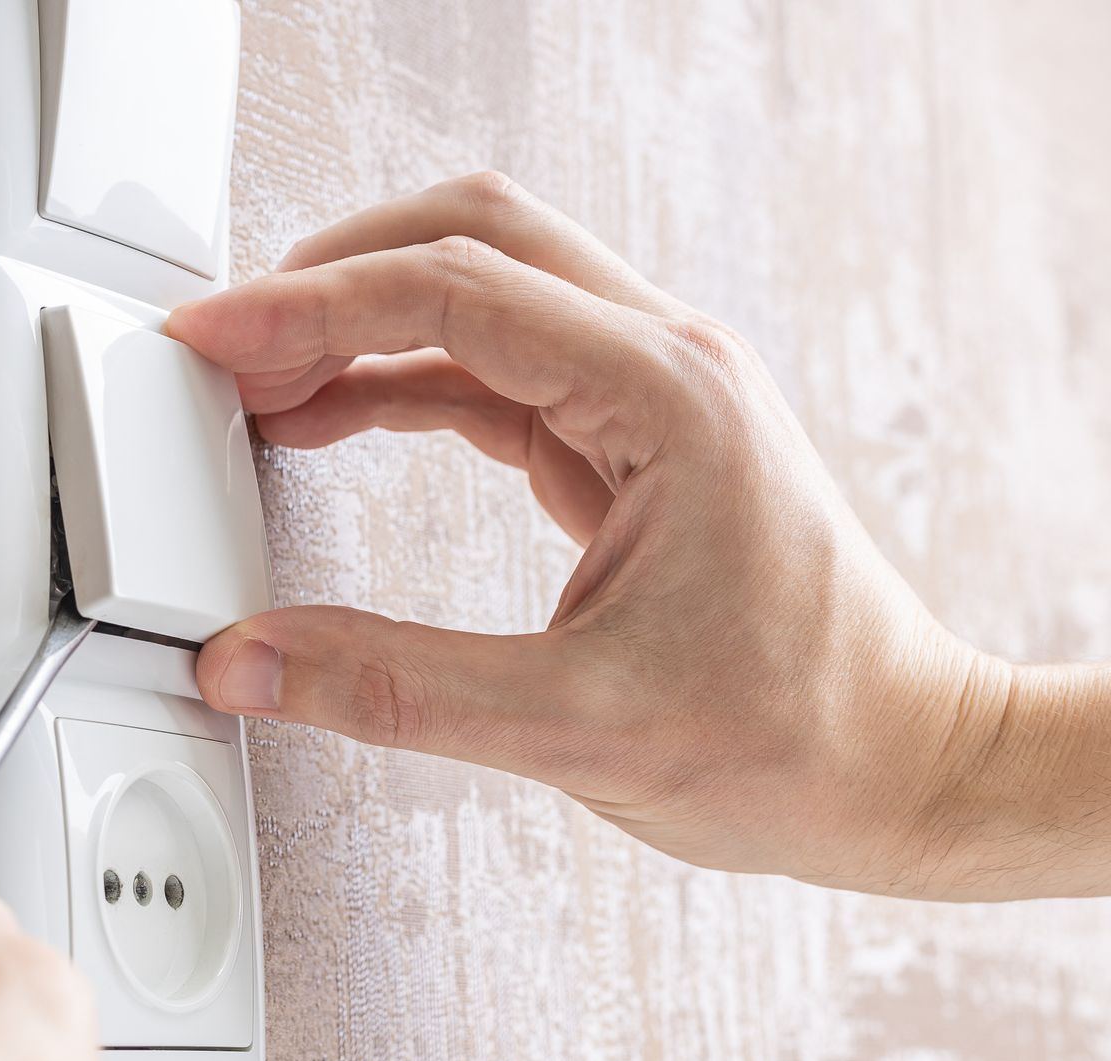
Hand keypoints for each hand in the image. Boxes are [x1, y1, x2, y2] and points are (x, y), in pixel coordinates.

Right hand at [169, 172, 1110, 899]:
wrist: (899, 767)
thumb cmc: (795, 737)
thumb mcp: (574, 726)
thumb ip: (392, 689)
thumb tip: (254, 661)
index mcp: (664, 395)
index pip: (455, 293)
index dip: (312, 308)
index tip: (216, 339)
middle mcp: (663, 364)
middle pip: (469, 239)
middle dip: (331, 276)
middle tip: (228, 348)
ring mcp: (648, 392)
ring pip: (479, 290)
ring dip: (360, 323)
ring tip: (259, 387)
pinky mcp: (627, 438)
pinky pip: (490, 369)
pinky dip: (399, 380)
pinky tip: (332, 418)